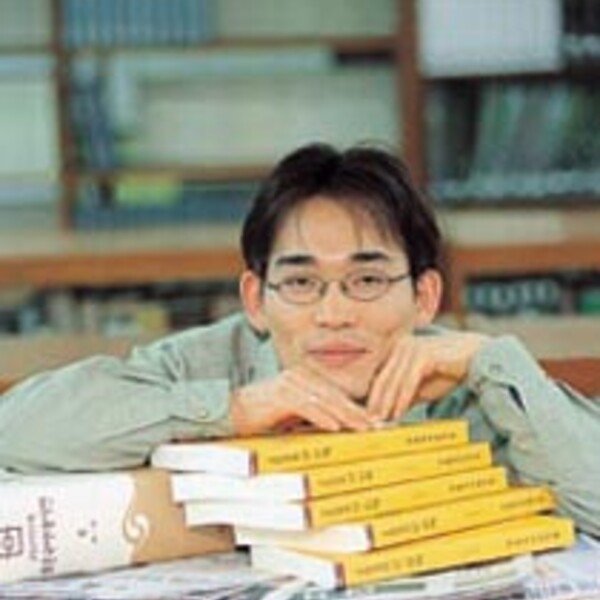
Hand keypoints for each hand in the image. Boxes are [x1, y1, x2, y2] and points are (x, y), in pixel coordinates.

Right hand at [230, 365, 374, 436]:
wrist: (233, 415)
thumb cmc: (264, 419)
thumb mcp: (295, 420)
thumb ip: (315, 421)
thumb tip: (342, 432)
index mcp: (305, 381)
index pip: (337, 396)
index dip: (356, 410)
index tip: (375, 424)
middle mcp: (300, 377)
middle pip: (335, 397)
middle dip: (357, 414)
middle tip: (376, 428)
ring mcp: (290, 383)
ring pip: (325, 401)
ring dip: (345, 416)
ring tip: (361, 429)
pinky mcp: (280, 393)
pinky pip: (306, 406)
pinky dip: (322, 417)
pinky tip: (335, 427)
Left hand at [368, 332, 488, 421]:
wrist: (477, 357)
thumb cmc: (448, 372)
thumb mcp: (421, 388)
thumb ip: (404, 398)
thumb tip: (385, 417)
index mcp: (397, 349)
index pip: (380, 377)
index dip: (372, 398)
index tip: (367, 419)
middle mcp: (401, 345)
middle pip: (383, 379)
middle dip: (375, 403)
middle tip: (366, 424)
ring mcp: (411, 347)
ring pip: (394, 381)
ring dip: (386, 404)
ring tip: (379, 423)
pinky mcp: (423, 354)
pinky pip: (408, 381)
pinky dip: (401, 399)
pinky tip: (397, 414)